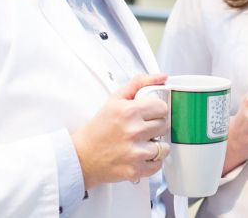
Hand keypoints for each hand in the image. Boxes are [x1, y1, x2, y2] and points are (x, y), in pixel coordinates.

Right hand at [72, 74, 169, 188]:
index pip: (162, 107)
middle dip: (155, 126)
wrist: (82, 156)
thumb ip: (139, 83)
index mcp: (129, 111)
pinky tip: (140, 156)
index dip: (156, 110)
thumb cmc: (99, 128)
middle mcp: (134, 131)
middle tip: (142, 128)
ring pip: (164, 146)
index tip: (148, 114)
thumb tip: (163, 77)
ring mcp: (135, 152)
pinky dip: (152, 162)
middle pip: (165, 125)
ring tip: (141, 143)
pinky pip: (158, 164)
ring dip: (155, 145)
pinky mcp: (136, 170)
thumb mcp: (115, 99)